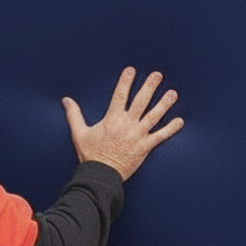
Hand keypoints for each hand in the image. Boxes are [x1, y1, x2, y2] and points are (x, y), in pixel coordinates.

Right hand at [62, 67, 183, 181]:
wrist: (101, 175)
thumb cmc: (90, 155)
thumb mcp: (79, 133)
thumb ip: (74, 114)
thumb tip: (65, 100)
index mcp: (112, 119)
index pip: (120, 95)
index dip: (126, 81)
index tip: (131, 70)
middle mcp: (126, 125)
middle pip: (141, 102)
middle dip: (150, 87)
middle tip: (157, 75)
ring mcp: (137, 136)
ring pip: (154, 116)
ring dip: (164, 104)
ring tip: (172, 93)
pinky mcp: (145, 147)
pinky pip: (160, 136)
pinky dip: (170, 129)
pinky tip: (180, 121)